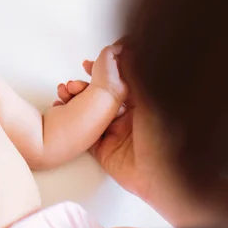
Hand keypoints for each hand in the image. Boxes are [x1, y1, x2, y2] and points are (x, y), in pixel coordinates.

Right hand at [53, 53, 170, 200]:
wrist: (163, 178)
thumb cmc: (165, 138)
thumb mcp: (150, 99)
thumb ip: (135, 76)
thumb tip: (126, 49)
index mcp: (143, 104)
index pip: (119, 82)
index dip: (104, 70)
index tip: (91, 61)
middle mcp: (128, 118)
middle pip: (101, 96)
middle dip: (85, 85)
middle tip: (73, 79)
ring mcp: (115, 134)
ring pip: (90, 112)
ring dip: (76, 100)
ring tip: (66, 92)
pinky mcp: (104, 151)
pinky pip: (84, 134)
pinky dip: (72, 121)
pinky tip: (63, 109)